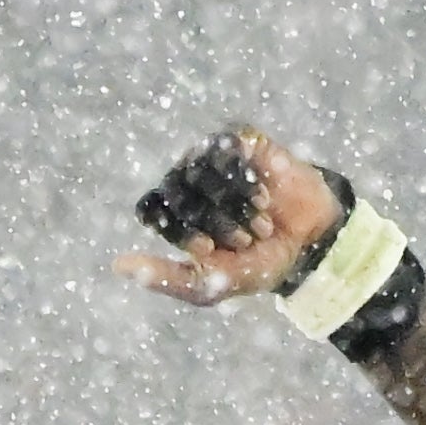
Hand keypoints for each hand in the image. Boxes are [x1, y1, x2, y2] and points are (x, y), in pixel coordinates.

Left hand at [117, 126, 343, 304]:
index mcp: (170, 214)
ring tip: (260, 227)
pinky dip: (247, 181)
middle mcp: (185, 182)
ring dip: (233, 205)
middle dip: (213, 222)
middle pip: (175, 189)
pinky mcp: (242, 141)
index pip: (150, 209)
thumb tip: (117, 265)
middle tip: (243, 243)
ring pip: (200, 168)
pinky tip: (264, 201)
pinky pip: (228, 150)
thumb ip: (164, 277)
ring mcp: (213, 158)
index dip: (181, 231)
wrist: (308, 242)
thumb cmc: (255, 265)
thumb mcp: (209, 284)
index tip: (209, 250)